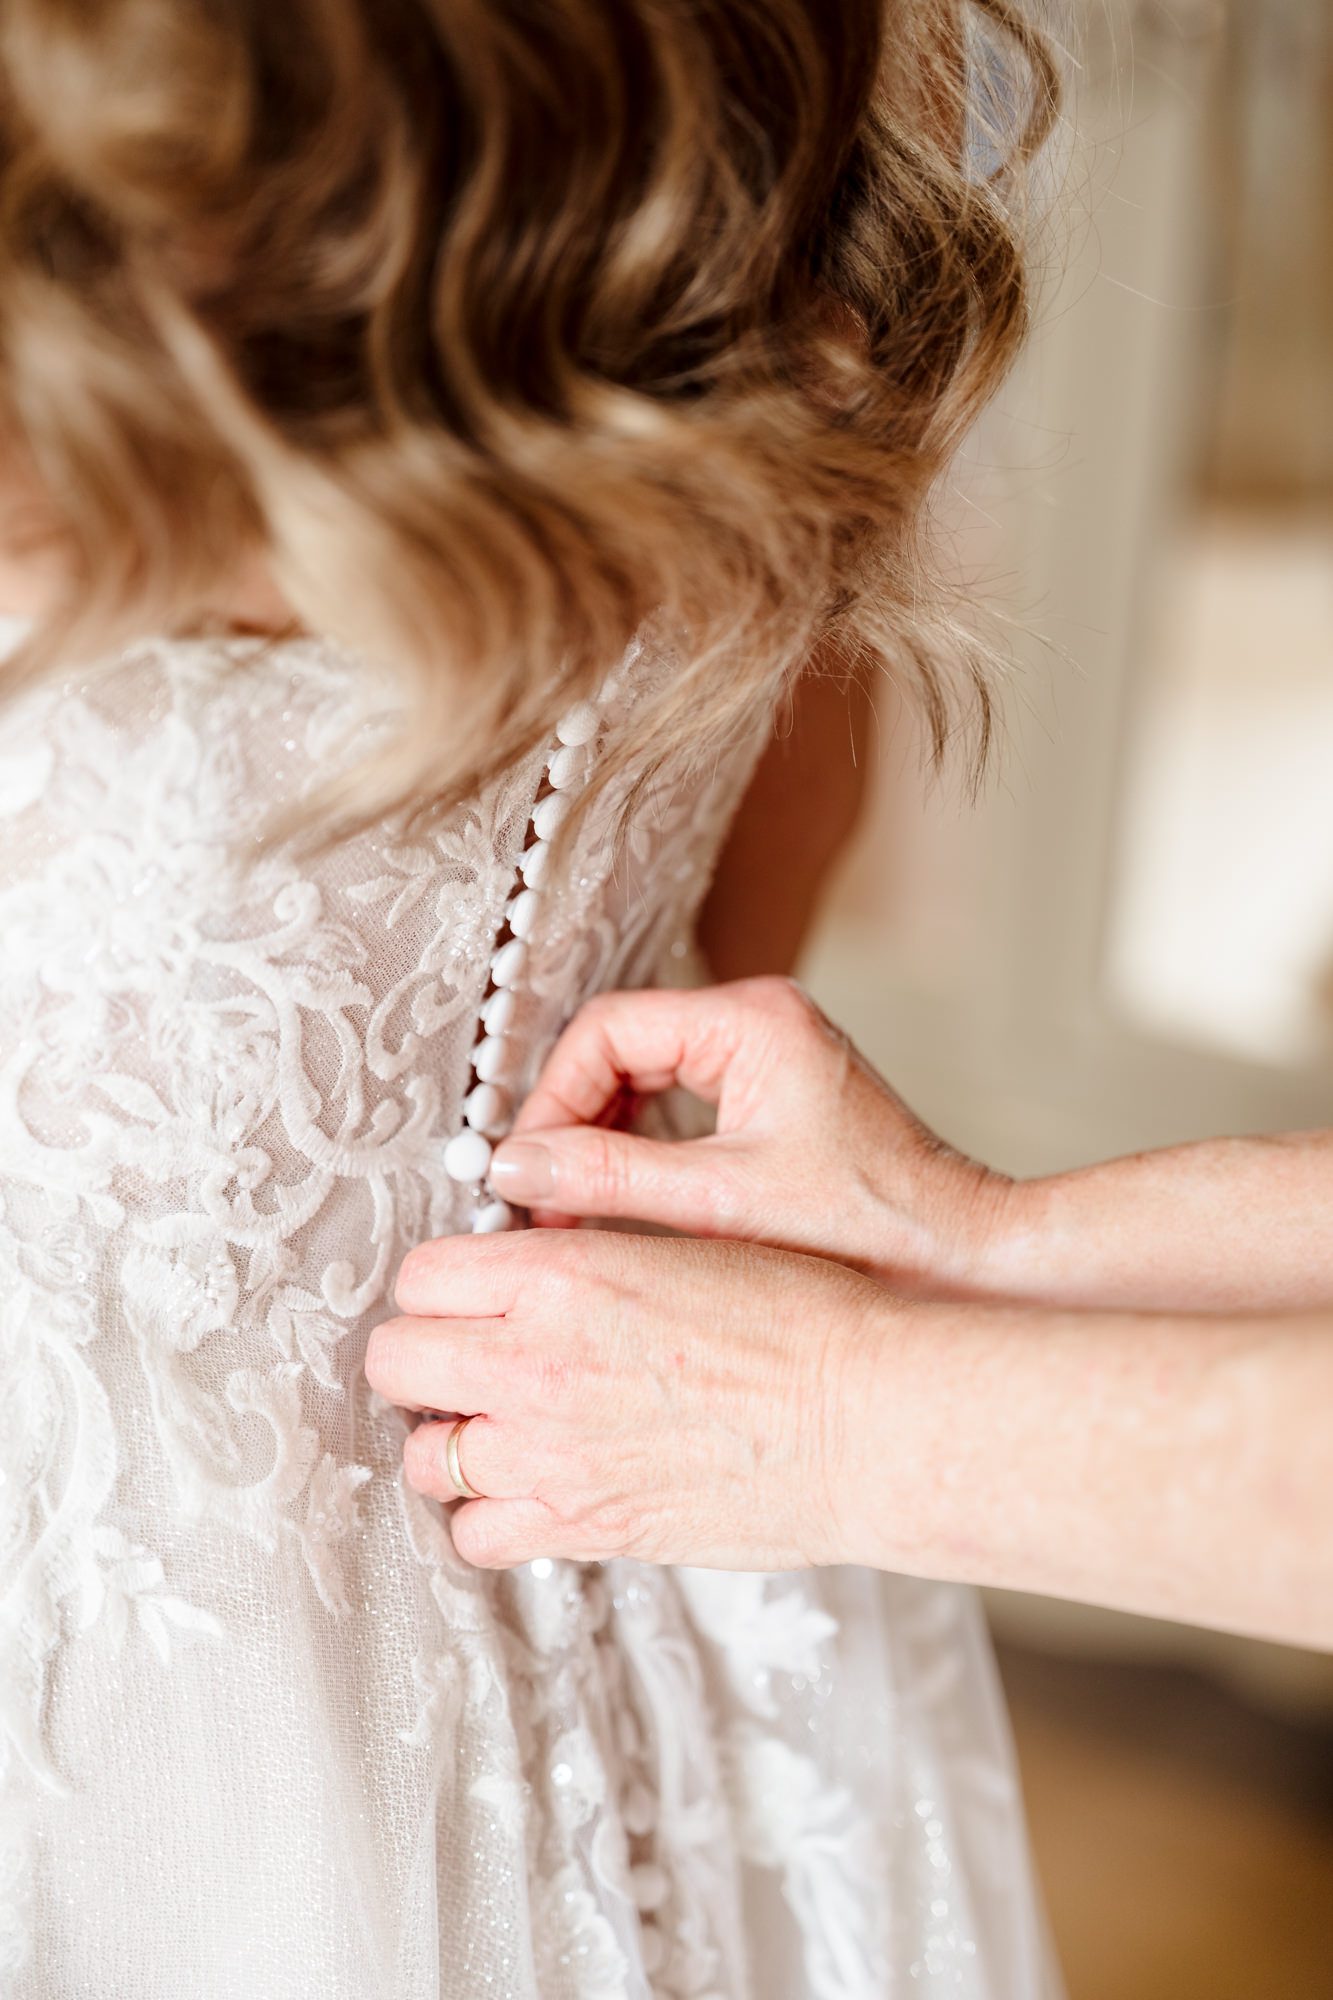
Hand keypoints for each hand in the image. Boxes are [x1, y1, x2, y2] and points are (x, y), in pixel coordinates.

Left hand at [365, 1226, 883, 1569]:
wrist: (868, 1417)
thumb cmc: (802, 1320)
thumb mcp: (680, 1245)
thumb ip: (581, 1264)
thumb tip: (521, 1282)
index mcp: (559, 1274)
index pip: (423, 1274)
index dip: (446, 1286)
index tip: (472, 1299)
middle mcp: (535, 1362)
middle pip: (395, 1360)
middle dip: (426, 1359)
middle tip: (471, 1363)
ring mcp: (551, 1453)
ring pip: (422, 1455)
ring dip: (455, 1440)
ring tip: (505, 1430)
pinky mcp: (584, 1526)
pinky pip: (476, 1535)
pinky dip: (492, 1518)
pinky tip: (537, 1492)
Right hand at [489, 975, 1013, 1298]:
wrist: (964, 1262)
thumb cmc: (870, 1229)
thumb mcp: (722, 1203)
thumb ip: (609, 1177)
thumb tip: (513, 1167)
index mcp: (753, 1019)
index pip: (609, 1029)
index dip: (554, 1098)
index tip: (526, 1169)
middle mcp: (761, 1019)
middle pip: (621, 1048)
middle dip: (573, 1122)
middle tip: (539, 1195)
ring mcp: (769, 1055)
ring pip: (645, 1078)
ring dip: (602, 1139)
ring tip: (572, 1209)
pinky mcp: (774, 1096)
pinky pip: (679, 1106)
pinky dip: (640, 1151)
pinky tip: (620, 1205)